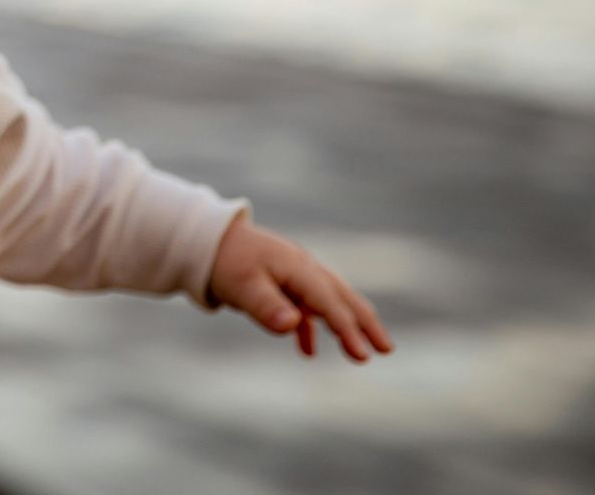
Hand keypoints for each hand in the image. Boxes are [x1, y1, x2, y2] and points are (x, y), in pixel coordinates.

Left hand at [209, 214, 393, 360]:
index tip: (363, 355)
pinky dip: (310, 326)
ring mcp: (295, 273)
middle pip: (342, 297)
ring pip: (330, 300)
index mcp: (297, 267)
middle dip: (365, 323)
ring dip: (348, 323)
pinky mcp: (284, 281)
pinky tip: (307, 351)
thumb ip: (266, 306)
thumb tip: (292, 326)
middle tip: (387, 349)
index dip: (347, 329)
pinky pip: (305, 305)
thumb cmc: (225, 261)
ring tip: (363, 352)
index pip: (328, 302)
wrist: (207, 239)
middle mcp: (303, 268)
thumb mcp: (241, 286)